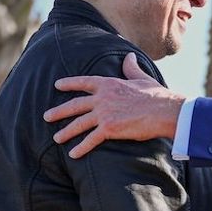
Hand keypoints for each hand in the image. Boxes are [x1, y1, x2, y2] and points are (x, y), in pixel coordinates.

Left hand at [42, 53, 185, 158]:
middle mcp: (102, 98)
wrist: (165, 110)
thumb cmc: (157, 95)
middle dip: (59, 111)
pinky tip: (73, 154)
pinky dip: (81, 148)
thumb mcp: (142, 78)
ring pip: (79, 123)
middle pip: (75, 105)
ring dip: (66, 132)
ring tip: (56, 138)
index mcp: (109, 83)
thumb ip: (132, 68)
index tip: (57, 85)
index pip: (84, 82)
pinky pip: (90, 140)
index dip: (69, 83)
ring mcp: (104, 113)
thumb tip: (129, 56)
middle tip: (46, 116)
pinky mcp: (109, 128)